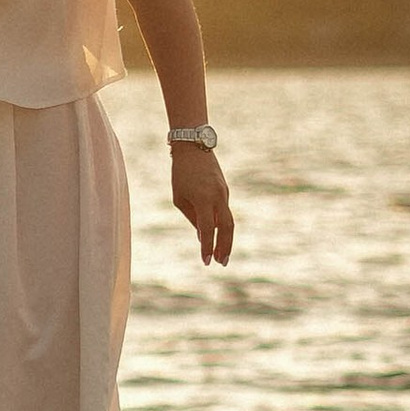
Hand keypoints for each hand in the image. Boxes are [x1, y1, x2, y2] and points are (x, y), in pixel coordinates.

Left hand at [173, 146, 234, 266]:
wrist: (194, 147)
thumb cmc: (181, 174)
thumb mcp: (180, 198)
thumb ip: (193, 218)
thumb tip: (203, 235)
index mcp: (204, 200)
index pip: (208, 229)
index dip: (208, 247)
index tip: (207, 262)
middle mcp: (218, 198)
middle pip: (226, 228)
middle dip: (225, 247)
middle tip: (222, 263)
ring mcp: (224, 193)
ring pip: (229, 221)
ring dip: (227, 239)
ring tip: (223, 255)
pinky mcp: (225, 190)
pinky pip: (224, 211)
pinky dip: (222, 225)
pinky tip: (217, 235)